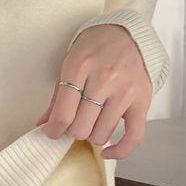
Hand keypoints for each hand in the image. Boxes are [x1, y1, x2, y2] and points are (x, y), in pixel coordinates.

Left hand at [35, 24, 151, 159]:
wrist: (125, 34)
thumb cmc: (93, 50)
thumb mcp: (68, 66)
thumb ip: (57, 98)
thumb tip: (42, 125)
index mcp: (79, 67)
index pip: (63, 114)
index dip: (54, 130)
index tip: (53, 132)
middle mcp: (104, 79)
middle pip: (81, 127)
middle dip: (73, 130)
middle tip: (74, 122)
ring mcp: (125, 91)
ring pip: (102, 134)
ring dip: (92, 134)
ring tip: (91, 123)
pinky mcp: (143, 100)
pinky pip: (133, 137)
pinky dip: (119, 150)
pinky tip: (106, 151)